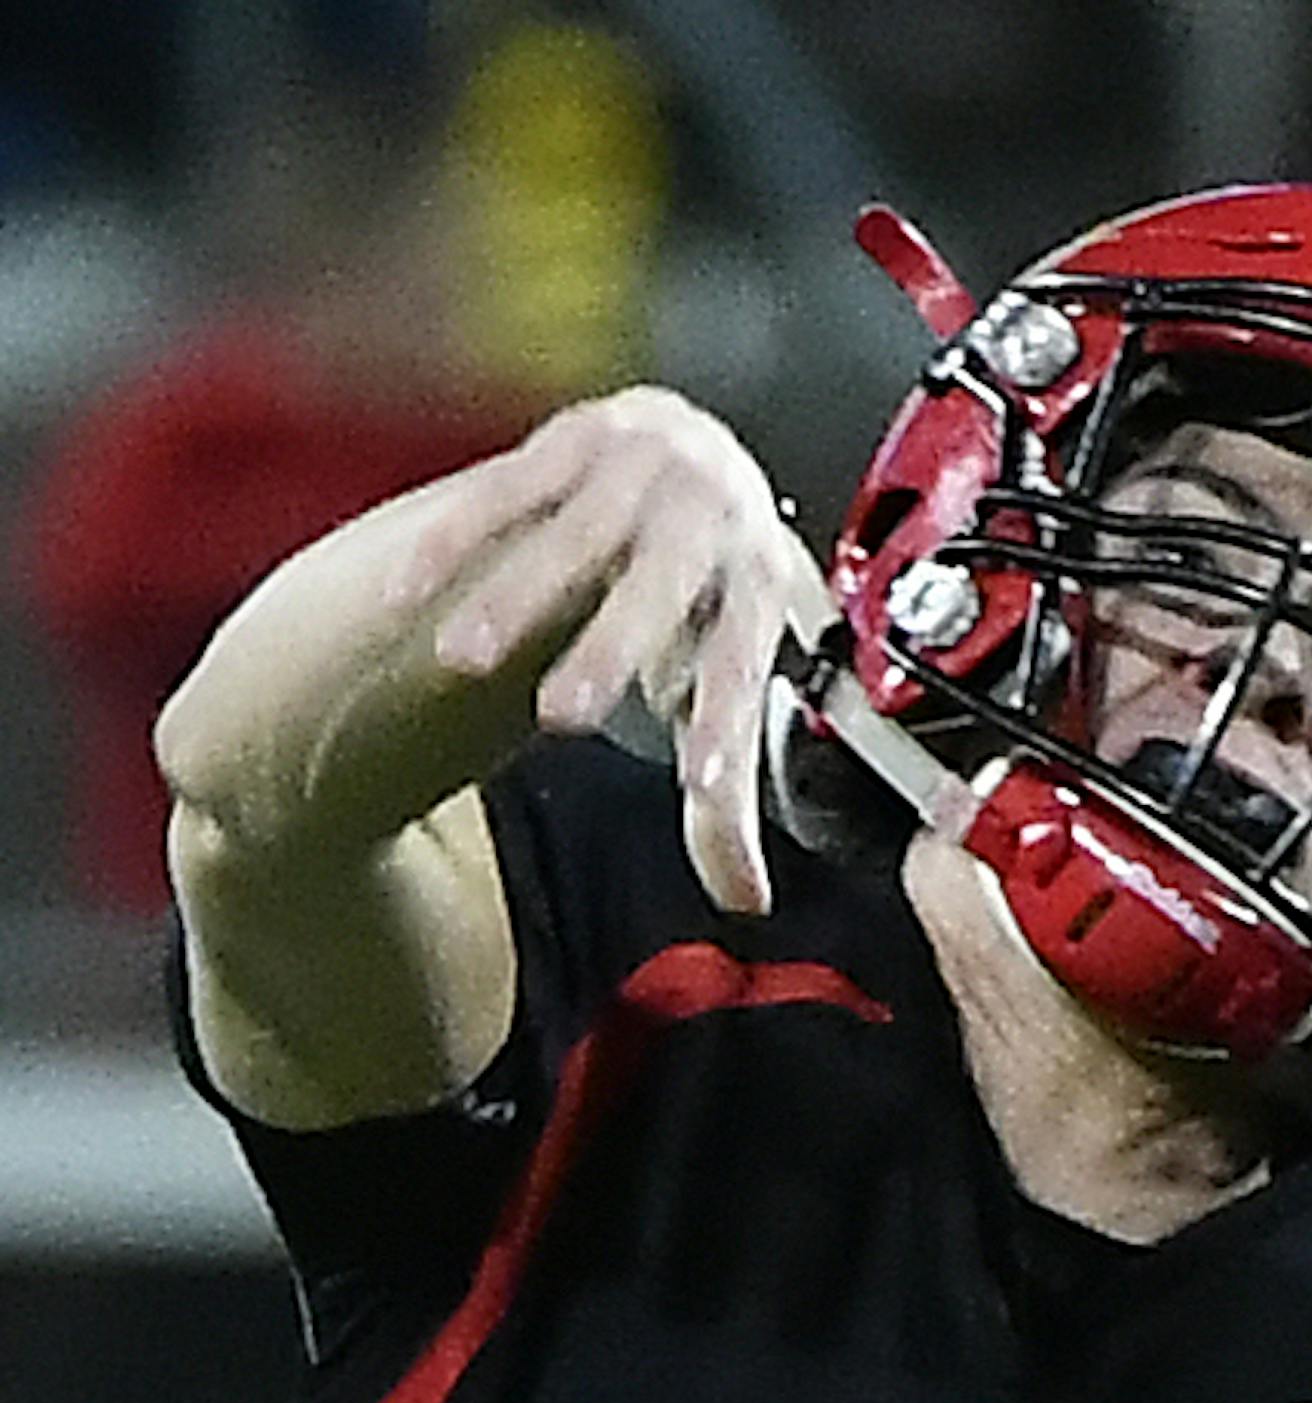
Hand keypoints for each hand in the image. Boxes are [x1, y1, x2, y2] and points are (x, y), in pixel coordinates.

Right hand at [391, 388, 834, 914]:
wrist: (695, 451)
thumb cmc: (706, 600)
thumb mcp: (719, 686)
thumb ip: (722, 798)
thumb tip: (747, 901)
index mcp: (754, 587)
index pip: (739, 664)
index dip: (720, 724)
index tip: (697, 782)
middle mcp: (704, 518)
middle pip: (655, 587)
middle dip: (606, 647)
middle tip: (558, 717)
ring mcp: (637, 469)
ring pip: (570, 535)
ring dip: (509, 598)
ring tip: (456, 660)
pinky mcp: (569, 440)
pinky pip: (501, 489)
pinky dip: (449, 542)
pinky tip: (403, 594)